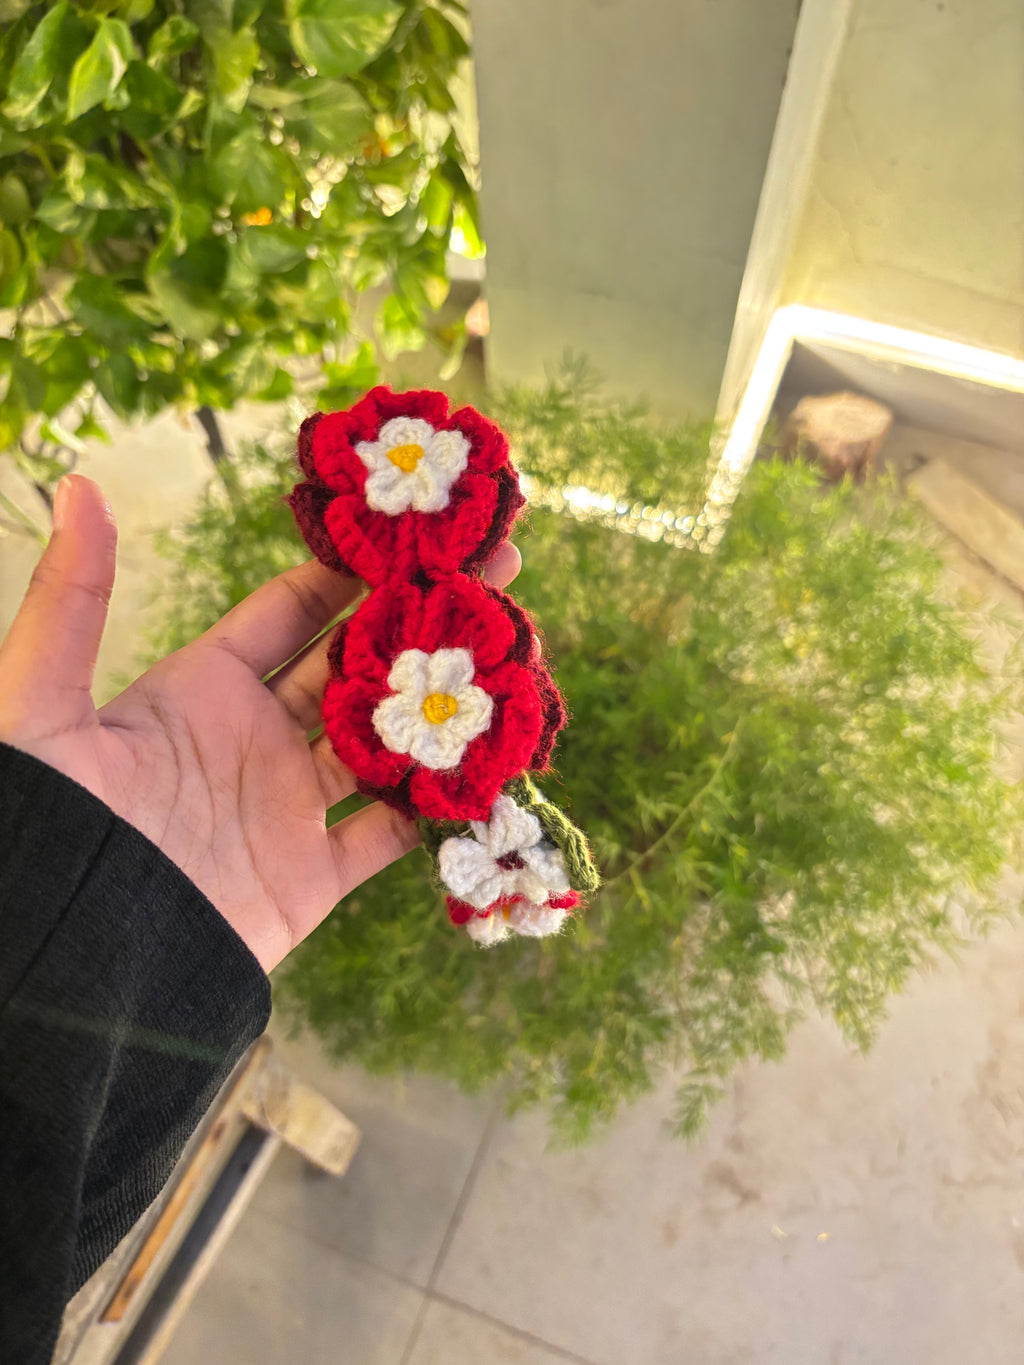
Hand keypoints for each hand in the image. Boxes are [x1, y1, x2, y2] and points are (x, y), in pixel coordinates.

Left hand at [0, 475, 520, 970]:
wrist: (71, 957)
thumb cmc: (48, 822)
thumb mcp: (44, 702)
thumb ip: (72, 599)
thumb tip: (79, 484)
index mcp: (202, 687)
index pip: (293, 611)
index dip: (352, 571)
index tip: (413, 532)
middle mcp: (256, 738)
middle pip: (355, 665)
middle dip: (420, 621)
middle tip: (492, 576)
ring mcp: (288, 807)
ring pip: (383, 741)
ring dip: (440, 704)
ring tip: (508, 659)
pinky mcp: (310, 877)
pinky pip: (389, 833)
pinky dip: (435, 805)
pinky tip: (488, 765)